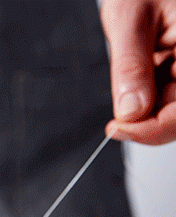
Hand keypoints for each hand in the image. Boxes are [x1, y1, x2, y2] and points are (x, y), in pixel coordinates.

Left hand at [102, 0, 175, 144]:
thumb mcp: (129, 20)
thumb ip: (131, 66)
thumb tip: (130, 111)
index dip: (154, 128)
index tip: (119, 129)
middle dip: (145, 123)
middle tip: (115, 123)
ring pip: (169, 111)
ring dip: (143, 108)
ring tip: (131, 72)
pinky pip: (164, 100)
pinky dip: (143, 98)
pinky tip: (135, 79)